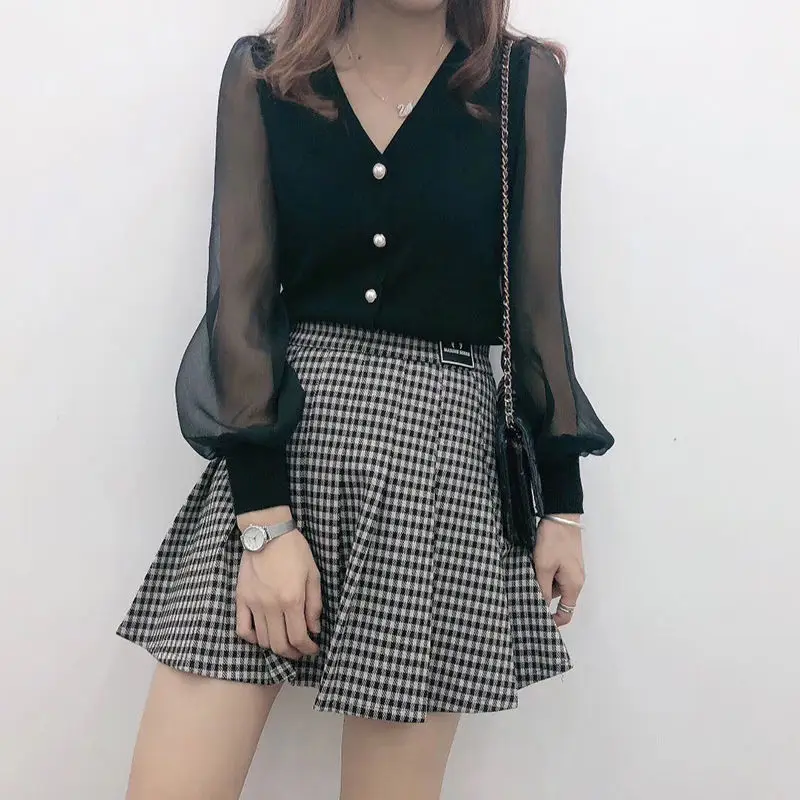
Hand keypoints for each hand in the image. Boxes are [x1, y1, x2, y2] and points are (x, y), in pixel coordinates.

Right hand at [235, 512, 321, 659]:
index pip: (299, 638)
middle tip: (301, 652)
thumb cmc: (295, 551)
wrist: (268, 533)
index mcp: (292, 600)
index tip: (313, 650)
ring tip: (285, 644)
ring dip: (275, 648)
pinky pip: (242, 629)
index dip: (308, 649)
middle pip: (280, 644)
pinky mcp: (241, 599)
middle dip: (293, 653)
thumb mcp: (313, 575)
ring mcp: (253, 604)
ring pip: (262, 640)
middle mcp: (271, 606)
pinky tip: (263, 636)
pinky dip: (253, 639)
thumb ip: (314, 605)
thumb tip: (315, 630)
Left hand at [533, 514, 584, 626]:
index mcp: (574, 585)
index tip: (536, 619)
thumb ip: (543, 588)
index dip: (553, 620)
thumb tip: (541, 606)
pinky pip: (556, 573)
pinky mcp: (567, 559)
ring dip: (542, 582)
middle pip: (559, 598)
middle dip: (543, 597)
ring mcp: (573, 569)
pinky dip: (545, 572)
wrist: (561, 515)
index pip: (567, 613)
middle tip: (524, 593)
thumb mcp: (543, 566)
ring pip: (555, 585)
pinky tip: (533, 565)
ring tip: (526, 574)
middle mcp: (576, 580)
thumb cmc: (553, 542)